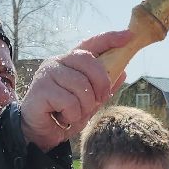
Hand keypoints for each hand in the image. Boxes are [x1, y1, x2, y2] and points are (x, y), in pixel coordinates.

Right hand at [20, 30, 132, 151]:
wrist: (40, 133)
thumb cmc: (64, 113)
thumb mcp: (90, 101)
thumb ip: (103, 87)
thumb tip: (123, 72)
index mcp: (70, 61)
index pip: (91, 44)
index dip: (110, 38)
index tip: (129, 36)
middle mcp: (57, 62)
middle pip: (89, 61)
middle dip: (101, 84)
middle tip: (100, 100)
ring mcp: (47, 74)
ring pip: (81, 86)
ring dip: (85, 106)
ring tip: (74, 113)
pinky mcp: (40, 90)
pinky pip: (69, 102)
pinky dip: (72, 115)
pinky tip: (63, 117)